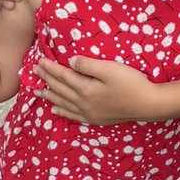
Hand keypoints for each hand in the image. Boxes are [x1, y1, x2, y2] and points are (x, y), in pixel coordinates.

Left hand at [34, 56, 156, 123]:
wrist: (147, 104)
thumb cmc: (131, 83)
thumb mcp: (110, 69)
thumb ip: (88, 65)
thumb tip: (70, 61)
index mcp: (85, 89)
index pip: (63, 76)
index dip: (50, 68)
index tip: (39, 61)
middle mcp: (83, 103)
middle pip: (60, 89)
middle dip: (46, 79)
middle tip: (33, 72)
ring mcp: (88, 112)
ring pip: (63, 103)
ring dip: (49, 95)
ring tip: (37, 91)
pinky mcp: (95, 119)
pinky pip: (72, 115)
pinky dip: (62, 111)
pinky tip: (56, 110)